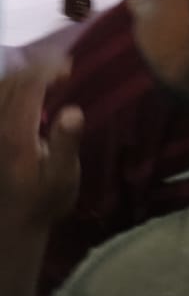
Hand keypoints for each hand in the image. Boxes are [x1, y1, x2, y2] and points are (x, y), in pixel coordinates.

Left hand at [0, 60, 81, 230]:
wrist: (12, 226)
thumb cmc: (44, 201)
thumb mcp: (63, 177)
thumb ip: (66, 143)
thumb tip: (73, 111)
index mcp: (16, 133)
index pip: (29, 86)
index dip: (49, 70)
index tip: (70, 69)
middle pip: (11, 82)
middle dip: (37, 69)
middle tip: (62, 71)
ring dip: (21, 77)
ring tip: (45, 77)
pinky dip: (9, 90)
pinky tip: (25, 94)